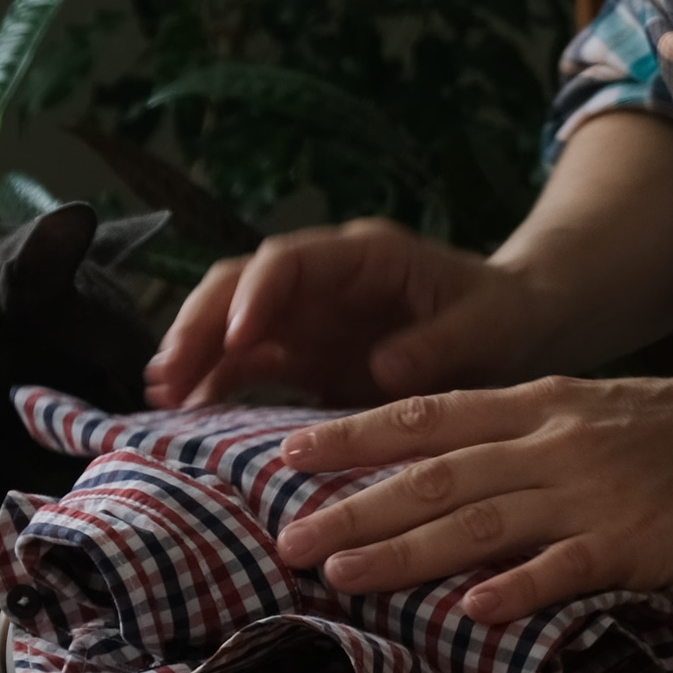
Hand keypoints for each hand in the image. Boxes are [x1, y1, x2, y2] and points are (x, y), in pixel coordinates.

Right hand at [144, 218, 549, 407]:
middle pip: (238, 286)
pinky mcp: (300, 357)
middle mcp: (320, 282)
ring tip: (162, 398)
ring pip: (228, 325)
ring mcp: (304, 318)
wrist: (510, 331)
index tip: (239, 334)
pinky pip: (244, 366)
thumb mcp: (486, 325)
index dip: (258, 294)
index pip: (289, 260)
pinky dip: (213, 387)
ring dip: (193, 357)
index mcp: (362, 256)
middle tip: (170, 372)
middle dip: (199, 324)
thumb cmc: (500, 315)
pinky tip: (187, 416)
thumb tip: (387, 365)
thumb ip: (441, 342)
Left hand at [275, 367, 672, 620]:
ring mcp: (590, 493)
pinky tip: (471, 612)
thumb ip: (512, 434)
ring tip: (340, 576)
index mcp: (535, 405)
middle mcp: (550, 443)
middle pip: (434, 475)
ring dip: (404, 551)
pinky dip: (516, 589)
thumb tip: (431, 466)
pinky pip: (564, 568)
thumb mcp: (585, 408)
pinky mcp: (633, 544)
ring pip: (480, 521)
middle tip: (285, 540)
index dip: (352, 435)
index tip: (286, 452)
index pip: (424, 417)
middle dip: (353, 507)